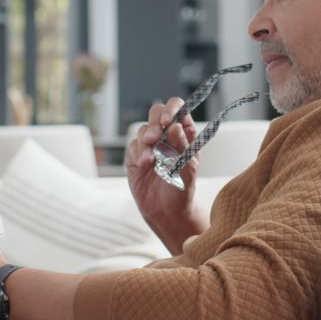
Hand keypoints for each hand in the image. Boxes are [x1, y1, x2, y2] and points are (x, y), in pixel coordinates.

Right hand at [126, 97, 208, 253]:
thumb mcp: (187, 168)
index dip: (172, 109)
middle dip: (154, 122)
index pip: (179, 110)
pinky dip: (137, 152)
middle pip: (157, 112)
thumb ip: (182, 146)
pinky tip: (144, 164)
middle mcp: (167, 136)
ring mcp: (150, 144)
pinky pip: (133, 145)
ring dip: (145, 142)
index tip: (167, 121)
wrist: (166, 210)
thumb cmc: (182, 188)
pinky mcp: (136, 155)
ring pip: (144, 129)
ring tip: (150, 160)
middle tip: (155, 138)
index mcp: (185, 134)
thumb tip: (175, 126)